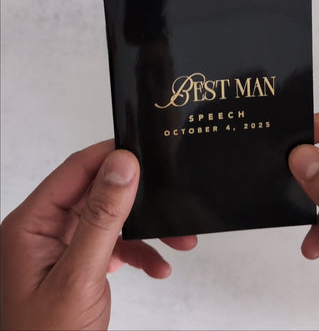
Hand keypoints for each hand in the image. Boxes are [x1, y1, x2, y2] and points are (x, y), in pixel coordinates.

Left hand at [0, 140, 196, 330]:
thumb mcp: (79, 276)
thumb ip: (102, 218)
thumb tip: (123, 165)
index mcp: (32, 224)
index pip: (75, 171)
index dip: (110, 156)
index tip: (144, 150)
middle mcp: (46, 230)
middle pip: (98, 194)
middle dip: (138, 199)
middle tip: (168, 196)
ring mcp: (64, 247)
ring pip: (111, 220)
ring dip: (145, 229)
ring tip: (179, 237)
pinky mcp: (80, 263)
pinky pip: (114, 245)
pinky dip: (139, 252)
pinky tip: (158, 266)